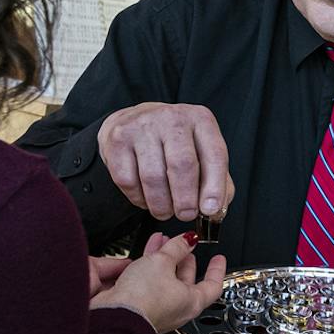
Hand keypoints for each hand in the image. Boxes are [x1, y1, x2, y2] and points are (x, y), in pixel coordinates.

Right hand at [92, 232, 226, 333]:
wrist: (114, 316)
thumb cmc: (142, 299)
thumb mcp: (162, 262)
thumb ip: (176, 248)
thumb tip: (187, 240)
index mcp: (193, 302)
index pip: (213, 285)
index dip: (216, 269)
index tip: (218, 259)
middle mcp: (178, 309)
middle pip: (187, 280)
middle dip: (185, 259)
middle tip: (185, 246)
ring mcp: (160, 309)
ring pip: (167, 280)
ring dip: (165, 259)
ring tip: (163, 242)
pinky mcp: (142, 307)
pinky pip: (151, 284)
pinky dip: (151, 268)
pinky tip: (146, 254)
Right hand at [97, 102, 235, 221]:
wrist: (134, 123)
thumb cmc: (174, 144)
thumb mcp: (202, 154)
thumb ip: (217, 182)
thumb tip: (215, 210)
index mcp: (201, 120)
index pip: (214, 154)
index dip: (214, 187)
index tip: (210, 210)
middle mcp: (172, 118)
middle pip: (181, 165)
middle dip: (185, 200)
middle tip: (185, 215)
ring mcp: (142, 126)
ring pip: (153, 177)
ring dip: (161, 205)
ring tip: (165, 211)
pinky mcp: (117, 139)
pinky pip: (128, 180)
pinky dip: (139, 199)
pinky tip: (146, 199)